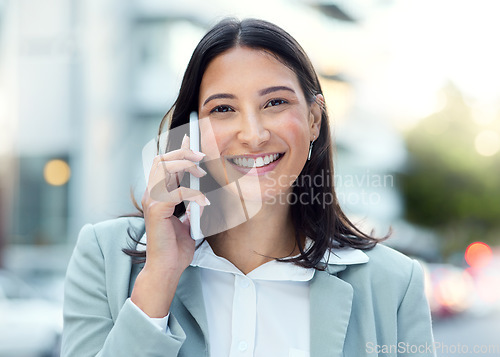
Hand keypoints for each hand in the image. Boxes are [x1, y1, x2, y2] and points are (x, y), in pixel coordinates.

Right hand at [131, 134, 208, 317]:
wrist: (167, 268)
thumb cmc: (176, 246)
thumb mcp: (187, 219)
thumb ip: (190, 203)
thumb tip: (202, 189)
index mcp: (157, 193)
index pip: (164, 163)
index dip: (178, 150)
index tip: (191, 139)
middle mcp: (151, 194)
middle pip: (161, 160)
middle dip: (182, 153)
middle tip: (201, 156)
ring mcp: (151, 201)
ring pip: (164, 169)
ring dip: (185, 166)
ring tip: (202, 174)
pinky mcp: (156, 210)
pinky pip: (177, 192)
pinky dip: (194, 194)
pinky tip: (204, 203)